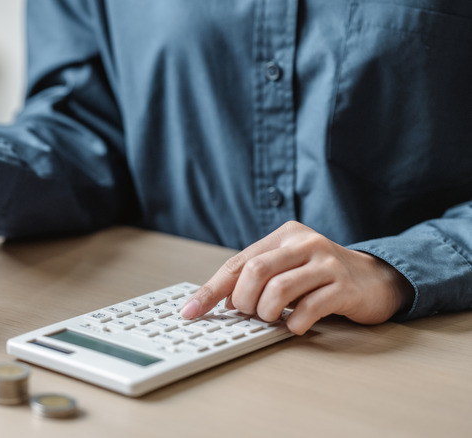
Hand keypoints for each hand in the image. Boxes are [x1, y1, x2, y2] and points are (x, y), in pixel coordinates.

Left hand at [180, 221, 412, 334]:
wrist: (376, 279)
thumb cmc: (322, 276)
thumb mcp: (287, 268)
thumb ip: (256, 279)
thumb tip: (218, 303)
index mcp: (284, 235)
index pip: (237, 263)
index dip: (211, 290)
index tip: (191, 311)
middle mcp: (304, 243)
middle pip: (255, 272)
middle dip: (243, 301)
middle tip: (249, 314)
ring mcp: (326, 262)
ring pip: (278, 289)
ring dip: (267, 312)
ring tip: (272, 318)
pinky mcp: (345, 286)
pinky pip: (309, 308)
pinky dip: (294, 323)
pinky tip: (295, 326)